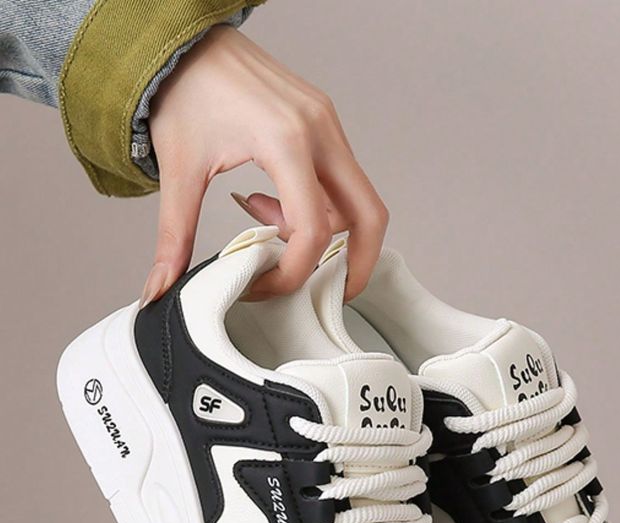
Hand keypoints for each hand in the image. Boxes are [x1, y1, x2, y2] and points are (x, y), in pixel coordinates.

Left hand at [142, 25, 387, 304]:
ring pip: (355, 200)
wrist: (186, 42)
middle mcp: (319, 131)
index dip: (293, 272)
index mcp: (286, 141)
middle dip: (357, 263)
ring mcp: (327, 125)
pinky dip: (316, 206)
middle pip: (368, 215)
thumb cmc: (184, 91)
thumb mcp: (178, 170)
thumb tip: (160, 289)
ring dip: (324, 231)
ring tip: (270, 227)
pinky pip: (339, 180)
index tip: (263, 286)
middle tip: (333, 292)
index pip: (312, 230)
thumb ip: (174, 237)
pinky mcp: (324, 123)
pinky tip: (273, 201)